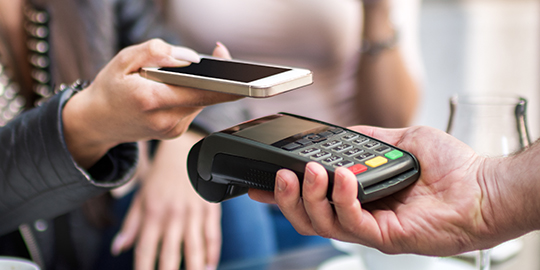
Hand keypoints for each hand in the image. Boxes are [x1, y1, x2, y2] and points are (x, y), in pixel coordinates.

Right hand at [62, 39, 237, 167]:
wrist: (97, 122)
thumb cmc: (110, 87)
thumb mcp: (124, 59)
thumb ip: (158, 52)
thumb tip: (191, 57)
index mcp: (151, 100)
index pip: (201, 91)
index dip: (226, 81)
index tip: (244, 73)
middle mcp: (166, 119)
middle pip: (207, 95)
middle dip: (217, 76)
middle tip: (220, 56)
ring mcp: (172, 129)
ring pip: (202, 100)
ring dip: (200, 84)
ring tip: (182, 74)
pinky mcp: (176, 132)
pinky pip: (194, 107)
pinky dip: (191, 94)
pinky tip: (176, 88)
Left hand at [111, 131, 220, 269]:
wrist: (185, 152)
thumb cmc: (161, 177)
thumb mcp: (141, 198)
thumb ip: (131, 225)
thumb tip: (118, 248)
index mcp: (153, 213)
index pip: (145, 250)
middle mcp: (173, 215)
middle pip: (171, 254)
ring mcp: (194, 213)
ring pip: (195, 248)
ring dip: (195, 267)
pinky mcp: (211, 208)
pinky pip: (213, 235)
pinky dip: (213, 252)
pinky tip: (210, 265)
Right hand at [249, 125, 514, 255]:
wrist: (482, 186)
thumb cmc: (449, 168)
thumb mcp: (400, 141)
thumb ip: (368, 139)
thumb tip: (341, 134)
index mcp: (358, 197)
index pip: (312, 199)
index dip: (283, 194)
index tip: (260, 180)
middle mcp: (360, 215)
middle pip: (308, 218)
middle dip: (286, 198)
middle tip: (280, 175)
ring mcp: (371, 228)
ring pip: (322, 224)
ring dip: (310, 196)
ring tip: (311, 171)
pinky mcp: (385, 237)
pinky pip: (352, 222)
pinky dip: (342, 199)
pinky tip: (344, 178)